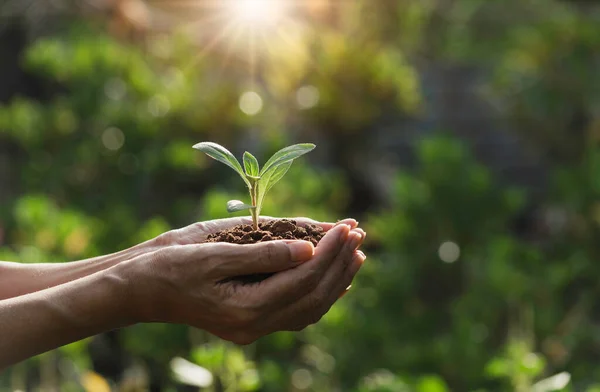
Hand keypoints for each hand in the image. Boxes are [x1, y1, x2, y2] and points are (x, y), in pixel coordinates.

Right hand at [126, 221, 365, 344]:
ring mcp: (253, 327)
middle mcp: (254, 326)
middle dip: (340, 263)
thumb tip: (308, 249)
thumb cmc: (170, 267)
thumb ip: (263, 254)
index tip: (346, 226)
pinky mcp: (251, 321)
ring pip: (310, 308)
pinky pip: (296, 311)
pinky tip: (333, 275)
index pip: (303, 280)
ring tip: (356, 251)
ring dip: (336, 279)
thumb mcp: (214, 254)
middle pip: (314, 296)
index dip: (329, 251)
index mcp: (245, 310)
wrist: (141, 290)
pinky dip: (319, 291)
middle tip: (358, 233)